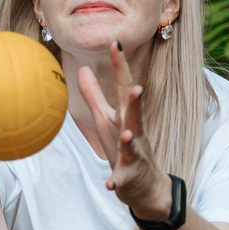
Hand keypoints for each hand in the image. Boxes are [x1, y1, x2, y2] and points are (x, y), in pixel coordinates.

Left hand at [80, 41, 169, 219]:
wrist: (147, 187)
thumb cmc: (124, 147)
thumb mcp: (106, 119)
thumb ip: (94, 95)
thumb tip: (81, 69)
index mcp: (125, 115)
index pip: (124, 87)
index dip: (121, 66)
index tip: (116, 42)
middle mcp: (133, 132)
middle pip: (134, 113)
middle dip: (136, 100)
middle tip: (138, 86)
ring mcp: (133, 155)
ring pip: (133, 145)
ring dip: (130, 138)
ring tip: (127, 133)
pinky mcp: (128, 177)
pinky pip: (122, 179)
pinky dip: (116, 181)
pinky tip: (111, 185)